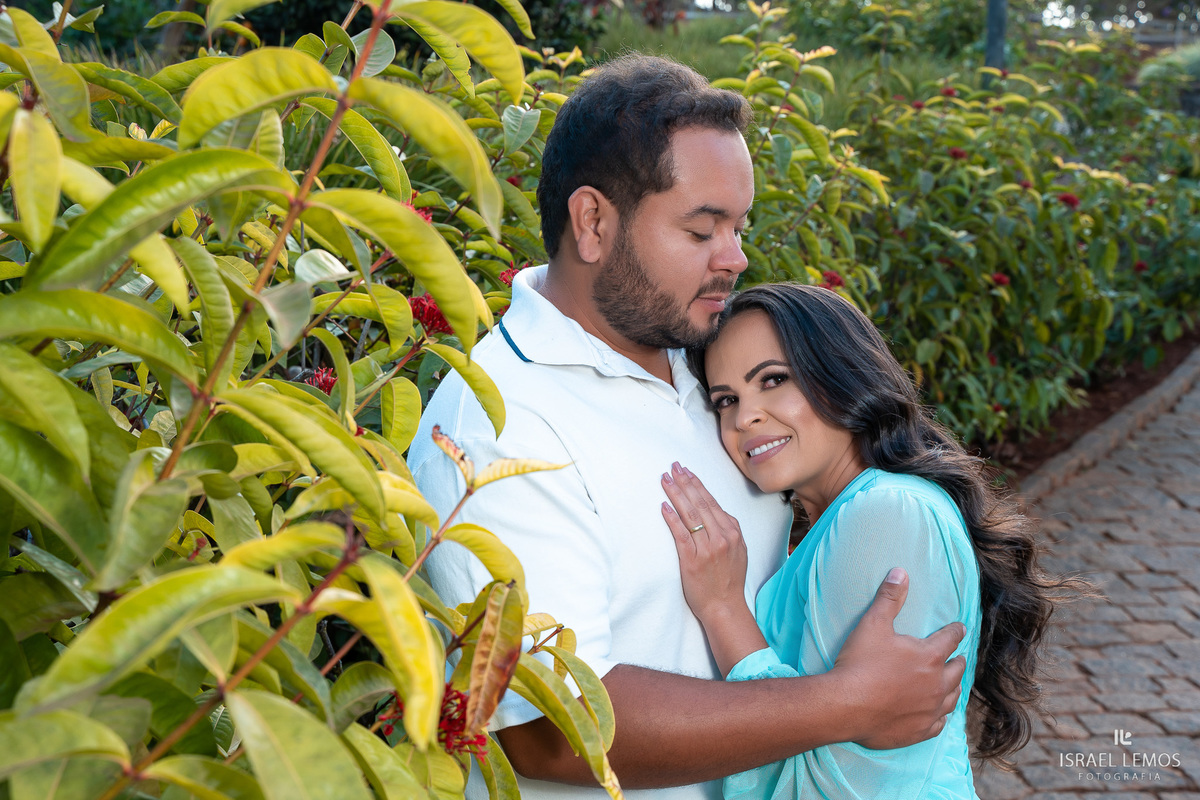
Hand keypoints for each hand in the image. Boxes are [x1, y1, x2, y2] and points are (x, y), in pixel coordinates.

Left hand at [660, 461, 748, 622]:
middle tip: (673, 467)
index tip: (686, 471)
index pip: (711, 501)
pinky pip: (681, 534)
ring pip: (690, 514)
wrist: (725, 607)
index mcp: (732, 532)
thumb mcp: (738, 551)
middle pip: (700, 503)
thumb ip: (727, 531)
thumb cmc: (729, 580)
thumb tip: (714, 511)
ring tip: (666, 479)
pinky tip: (664, 505)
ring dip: (676, 494)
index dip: (697, 484)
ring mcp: (707, 548)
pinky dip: (672, 518)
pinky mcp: (692, 560)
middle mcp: (722, 537)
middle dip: (685, 482)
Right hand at [834, 568, 966, 749]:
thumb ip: (889, 598)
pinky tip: (938, 713)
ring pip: (952, 696)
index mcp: (930, 656)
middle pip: (957, 669)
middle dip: (958, 660)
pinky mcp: (921, 730)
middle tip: (957, 656)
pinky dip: (941, 715)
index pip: (951, 639)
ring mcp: (931, 709)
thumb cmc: (860, 663)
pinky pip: (940, 722)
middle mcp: (937, 683)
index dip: (956, 630)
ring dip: (954, 687)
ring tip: (952, 683)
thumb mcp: (873, 624)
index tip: (959, 627)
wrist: (846, 705)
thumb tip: (900, 572)